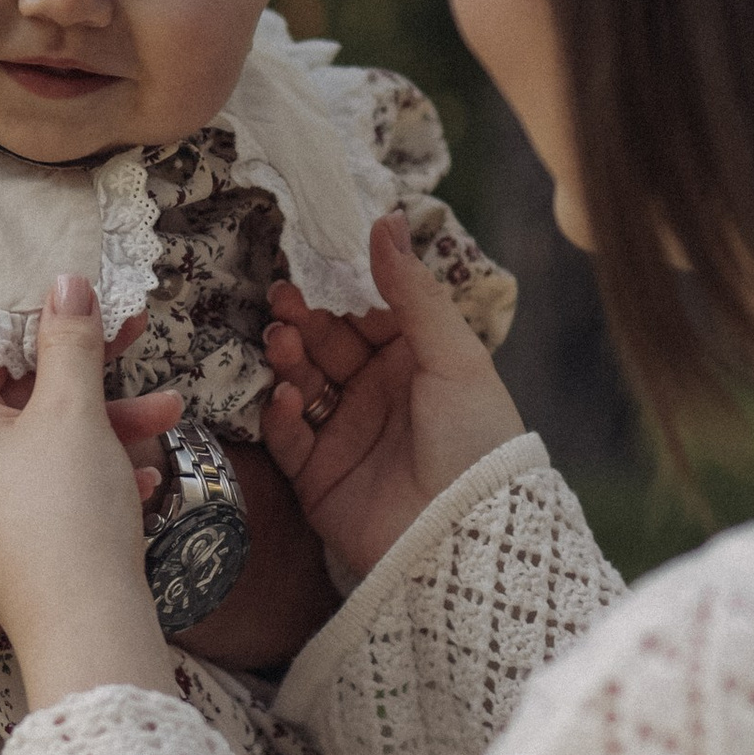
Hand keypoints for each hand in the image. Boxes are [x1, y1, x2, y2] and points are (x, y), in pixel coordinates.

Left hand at [0, 238, 177, 642]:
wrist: (83, 626)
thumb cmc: (66, 511)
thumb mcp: (74, 409)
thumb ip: (69, 339)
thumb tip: (65, 283)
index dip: (41, 322)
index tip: (92, 306)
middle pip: (13, 392)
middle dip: (89, 376)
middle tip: (136, 341)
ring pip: (37, 440)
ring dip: (105, 423)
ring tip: (170, 415)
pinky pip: (41, 485)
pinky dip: (90, 471)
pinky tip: (146, 478)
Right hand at [261, 211, 526, 584]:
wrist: (464, 535)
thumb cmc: (474, 439)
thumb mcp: (453, 356)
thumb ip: (413, 291)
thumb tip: (386, 219)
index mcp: (415, 362)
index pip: (365, 314)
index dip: (337, 292)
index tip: (308, 266)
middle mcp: (377, 394)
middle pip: (326, 344)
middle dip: (303, 320)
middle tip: (283, 302)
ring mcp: (345, 434)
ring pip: (300, 384)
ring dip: (287, 359)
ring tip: (282, 342)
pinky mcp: (318, 476)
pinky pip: (288, 436)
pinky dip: (279, 414)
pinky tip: (285, 397)